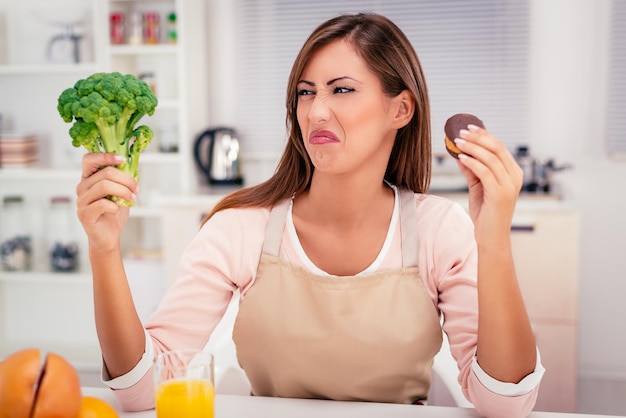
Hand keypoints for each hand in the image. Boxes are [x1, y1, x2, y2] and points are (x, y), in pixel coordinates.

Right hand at [75, 153, 137, 251]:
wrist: (109, 236)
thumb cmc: (114, 213)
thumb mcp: (120, 192)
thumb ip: (122, 179)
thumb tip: (133, 165)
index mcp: (89, 179)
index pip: (89, 159)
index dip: (105, 156)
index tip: (122, 159)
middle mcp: (82, 187)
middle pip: (105, 173)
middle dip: (126, 180)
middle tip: (136, 189)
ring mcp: (81, 201)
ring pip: (104, 186)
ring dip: (123, 191)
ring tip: (132, 199)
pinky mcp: (84, 214)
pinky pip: (102, 203)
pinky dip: (115, 206)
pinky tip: (117, 210)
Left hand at [454, 125, 522, 244]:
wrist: (491, 236)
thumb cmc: (485, 212)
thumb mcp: (478, 186)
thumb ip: (472, 170)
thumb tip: (460, 153)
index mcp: (513, 172)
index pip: (499, 147)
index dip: (484, 135)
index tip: (468, 128)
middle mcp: (515, 176)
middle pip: (497, 148)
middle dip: (478, 137)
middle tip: (460, 131)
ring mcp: (509, 185)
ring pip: (490, 158)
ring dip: (472, 148)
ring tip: (456, 142)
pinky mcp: (500, 193)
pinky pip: (484, 172)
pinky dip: (472, 162)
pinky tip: (461, 157)